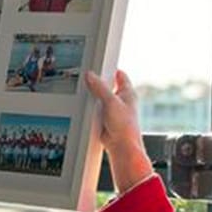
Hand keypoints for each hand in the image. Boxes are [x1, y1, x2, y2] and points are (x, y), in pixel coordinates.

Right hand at [84, 70, 153, 191]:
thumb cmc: (125, 126)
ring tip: (83, 94)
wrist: (122, 147)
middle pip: (107, 87)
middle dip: (97, 84)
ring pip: (100, 100)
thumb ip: (100, 88)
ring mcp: (113, 111)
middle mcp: (121, 101)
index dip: (110, 69)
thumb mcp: (110, 102)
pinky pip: (95, 112)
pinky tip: (84, 110)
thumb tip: (91, 75)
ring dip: (93, 99)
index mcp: (128, 93)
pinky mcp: (105, 121)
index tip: (98, 65)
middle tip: (86, 79)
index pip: (119, 75)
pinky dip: (90, 111)